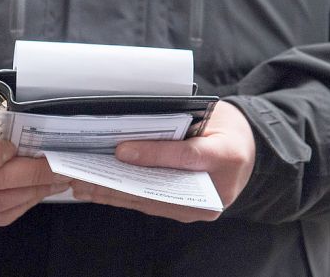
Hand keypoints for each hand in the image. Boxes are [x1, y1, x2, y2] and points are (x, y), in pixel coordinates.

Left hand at [69, 100, 255, 222]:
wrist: (247, 153)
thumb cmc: (225, 127)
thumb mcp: (210, 115)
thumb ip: (179, 122)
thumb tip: (132, 125)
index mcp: (227, 155)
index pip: (186, 157)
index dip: (153, 154)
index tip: (121, 151)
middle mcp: (216, 189)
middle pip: (161, 187)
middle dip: (119, 180)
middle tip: (86, 172)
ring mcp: (201, 206)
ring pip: (151, 201)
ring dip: (113, 192)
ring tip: (82, 183)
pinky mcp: (186, 212)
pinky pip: (151, 205)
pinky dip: (123, 197)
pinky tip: (99, 191)